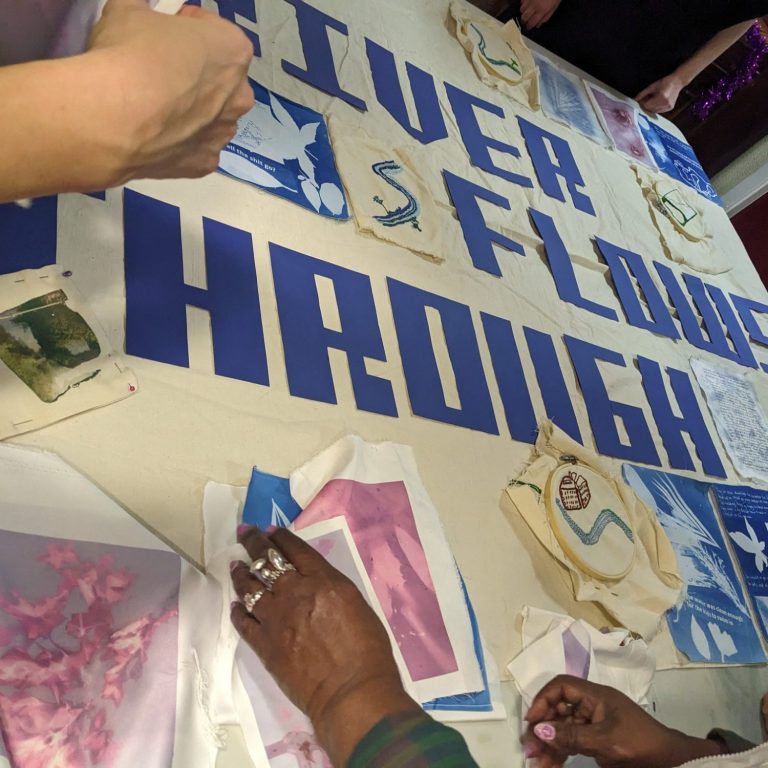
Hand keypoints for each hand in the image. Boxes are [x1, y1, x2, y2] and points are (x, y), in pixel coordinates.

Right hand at [87, 0, 253, 181]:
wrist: (114, 118)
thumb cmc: (130, 54)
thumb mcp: (127, 10)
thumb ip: (141, 9)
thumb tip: (138, 11)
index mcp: (232, 50)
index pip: (214, 31)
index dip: (187, 29)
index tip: (165, 33)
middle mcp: (239, 95)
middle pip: (219, 80)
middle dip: (195, 75)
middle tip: (160, 72)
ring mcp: (223, 134)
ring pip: (211, 119)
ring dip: (191, 112)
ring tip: (155, 109)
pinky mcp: (205, 164)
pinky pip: (195, 148)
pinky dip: (179, 143)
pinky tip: (155, 136)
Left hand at [230, 525, 420, 765]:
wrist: (351, 692)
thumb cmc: (368, 650)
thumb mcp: (356, 604)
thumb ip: (331, 588)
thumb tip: (315, 583)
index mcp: (323, 580)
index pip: (295, 550)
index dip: (279, 537)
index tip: (268, 529)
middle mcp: (295, 593)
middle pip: (267, 561)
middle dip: (253, 543)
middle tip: (243, 532)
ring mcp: (276, 618)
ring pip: (250, 588)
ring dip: (241, 574)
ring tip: (236, 566)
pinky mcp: (264, 645)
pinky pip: (243, 622)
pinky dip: (237, 610)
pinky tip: (235, 605)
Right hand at [520, 0, 560, 28]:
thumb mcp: (554, 7)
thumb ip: (546, 16)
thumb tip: (538, 24)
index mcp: (542, 10)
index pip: (531, 23)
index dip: (529, 27)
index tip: (528, 28)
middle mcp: (534, 6)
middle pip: (524, 17)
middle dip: (524, 21)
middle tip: (525, 22)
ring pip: (521, 10)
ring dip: (523, 12)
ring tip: (527, 13)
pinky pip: (522, 1)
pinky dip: (523, 4)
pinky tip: (527, 4)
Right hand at [522, 676, 724, 767]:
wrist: (671, 763)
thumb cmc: (640, 745)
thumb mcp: (605, 741)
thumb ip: (571, 736)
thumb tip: (539, 729)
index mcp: (596, 696)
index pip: (561, 686)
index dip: (543, 700)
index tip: (532, 721)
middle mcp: (591, 706)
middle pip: (559, 709)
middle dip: (543, 728)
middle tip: (530, 750)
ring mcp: (594, 724)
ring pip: (563, 729)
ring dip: (549, 745)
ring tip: (537, 764)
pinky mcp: (597, 741)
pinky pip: (572, 743)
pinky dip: (560, 754)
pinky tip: (550, 766)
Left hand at [636, 74, 684, 113]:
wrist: (677, 82)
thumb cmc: (665, 82)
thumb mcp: (652, 86)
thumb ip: (642, 94)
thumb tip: (634, 100)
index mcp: (661, 97)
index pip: (647, 105)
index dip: (642, 103)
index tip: (641, 99)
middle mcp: (665, 103)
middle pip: (650, 109)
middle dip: (646, 105)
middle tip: (647, 98)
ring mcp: (668, 107)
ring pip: (654, 111)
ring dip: (651, 107)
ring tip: (653, 98)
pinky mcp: (670, 108)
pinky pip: (659, 111)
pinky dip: (656, 108)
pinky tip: (658, 101)